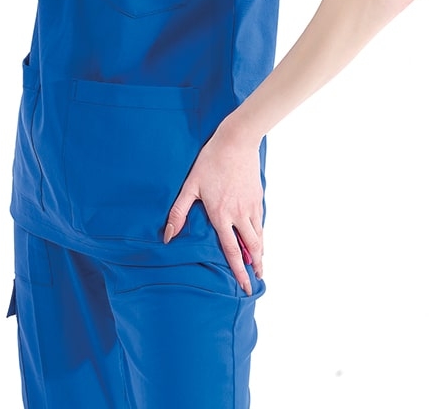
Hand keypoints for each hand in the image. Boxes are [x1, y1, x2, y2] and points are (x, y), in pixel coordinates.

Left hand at [163, 122, 264, 293]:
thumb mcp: (190, 186)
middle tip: (256, 281)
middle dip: (255, 267)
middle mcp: (239, 215)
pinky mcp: (257, 198)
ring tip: (260, 265)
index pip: (232, 251)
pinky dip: (261, 235)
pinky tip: (258, 239)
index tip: (245, 286)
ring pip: (259, 237)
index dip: (239, 272)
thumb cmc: (210, 162)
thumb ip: (179, 212)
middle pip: (252, 248)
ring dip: (260, 254)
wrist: (236, 142)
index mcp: (221, 215)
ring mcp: (251, 207)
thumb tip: (168, 236)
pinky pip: (260, 222)